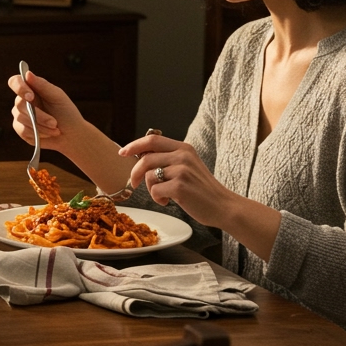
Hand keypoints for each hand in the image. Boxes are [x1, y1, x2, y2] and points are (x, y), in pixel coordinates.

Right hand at [9, 70, 84, 155]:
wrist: (71, 134)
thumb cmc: (66, 112)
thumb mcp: (58, 97)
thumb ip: (42, 85)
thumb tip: (27, 73)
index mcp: (31, 88)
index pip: (15, 82)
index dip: (19, 87)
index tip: (31, 96)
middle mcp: (22, 100)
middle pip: (20, 104)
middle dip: (39, 115)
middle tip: (54, 122)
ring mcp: (19, 115)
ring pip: (21, 119)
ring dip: (41, 126)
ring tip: (55, 129)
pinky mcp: (20, 129)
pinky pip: (22, 130)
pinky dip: (37, 133)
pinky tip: (47, 134)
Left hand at [120, 133, 234, 225]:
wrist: (223, 206)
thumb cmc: (201, 189)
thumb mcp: (187, 166)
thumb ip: (168, 159)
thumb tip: (140, 157)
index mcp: (184, 148)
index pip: (152, 139)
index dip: (134, 145)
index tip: (122, 152)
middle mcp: (183, 155)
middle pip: (145, 158)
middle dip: (135, 173)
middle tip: (135, 184)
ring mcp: (182, 170)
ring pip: (149, 175)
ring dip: (150, 189)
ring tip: (162, 195)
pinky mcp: (180, 185)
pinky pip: (155, 190)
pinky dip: (157, 199)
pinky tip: (168, 202)